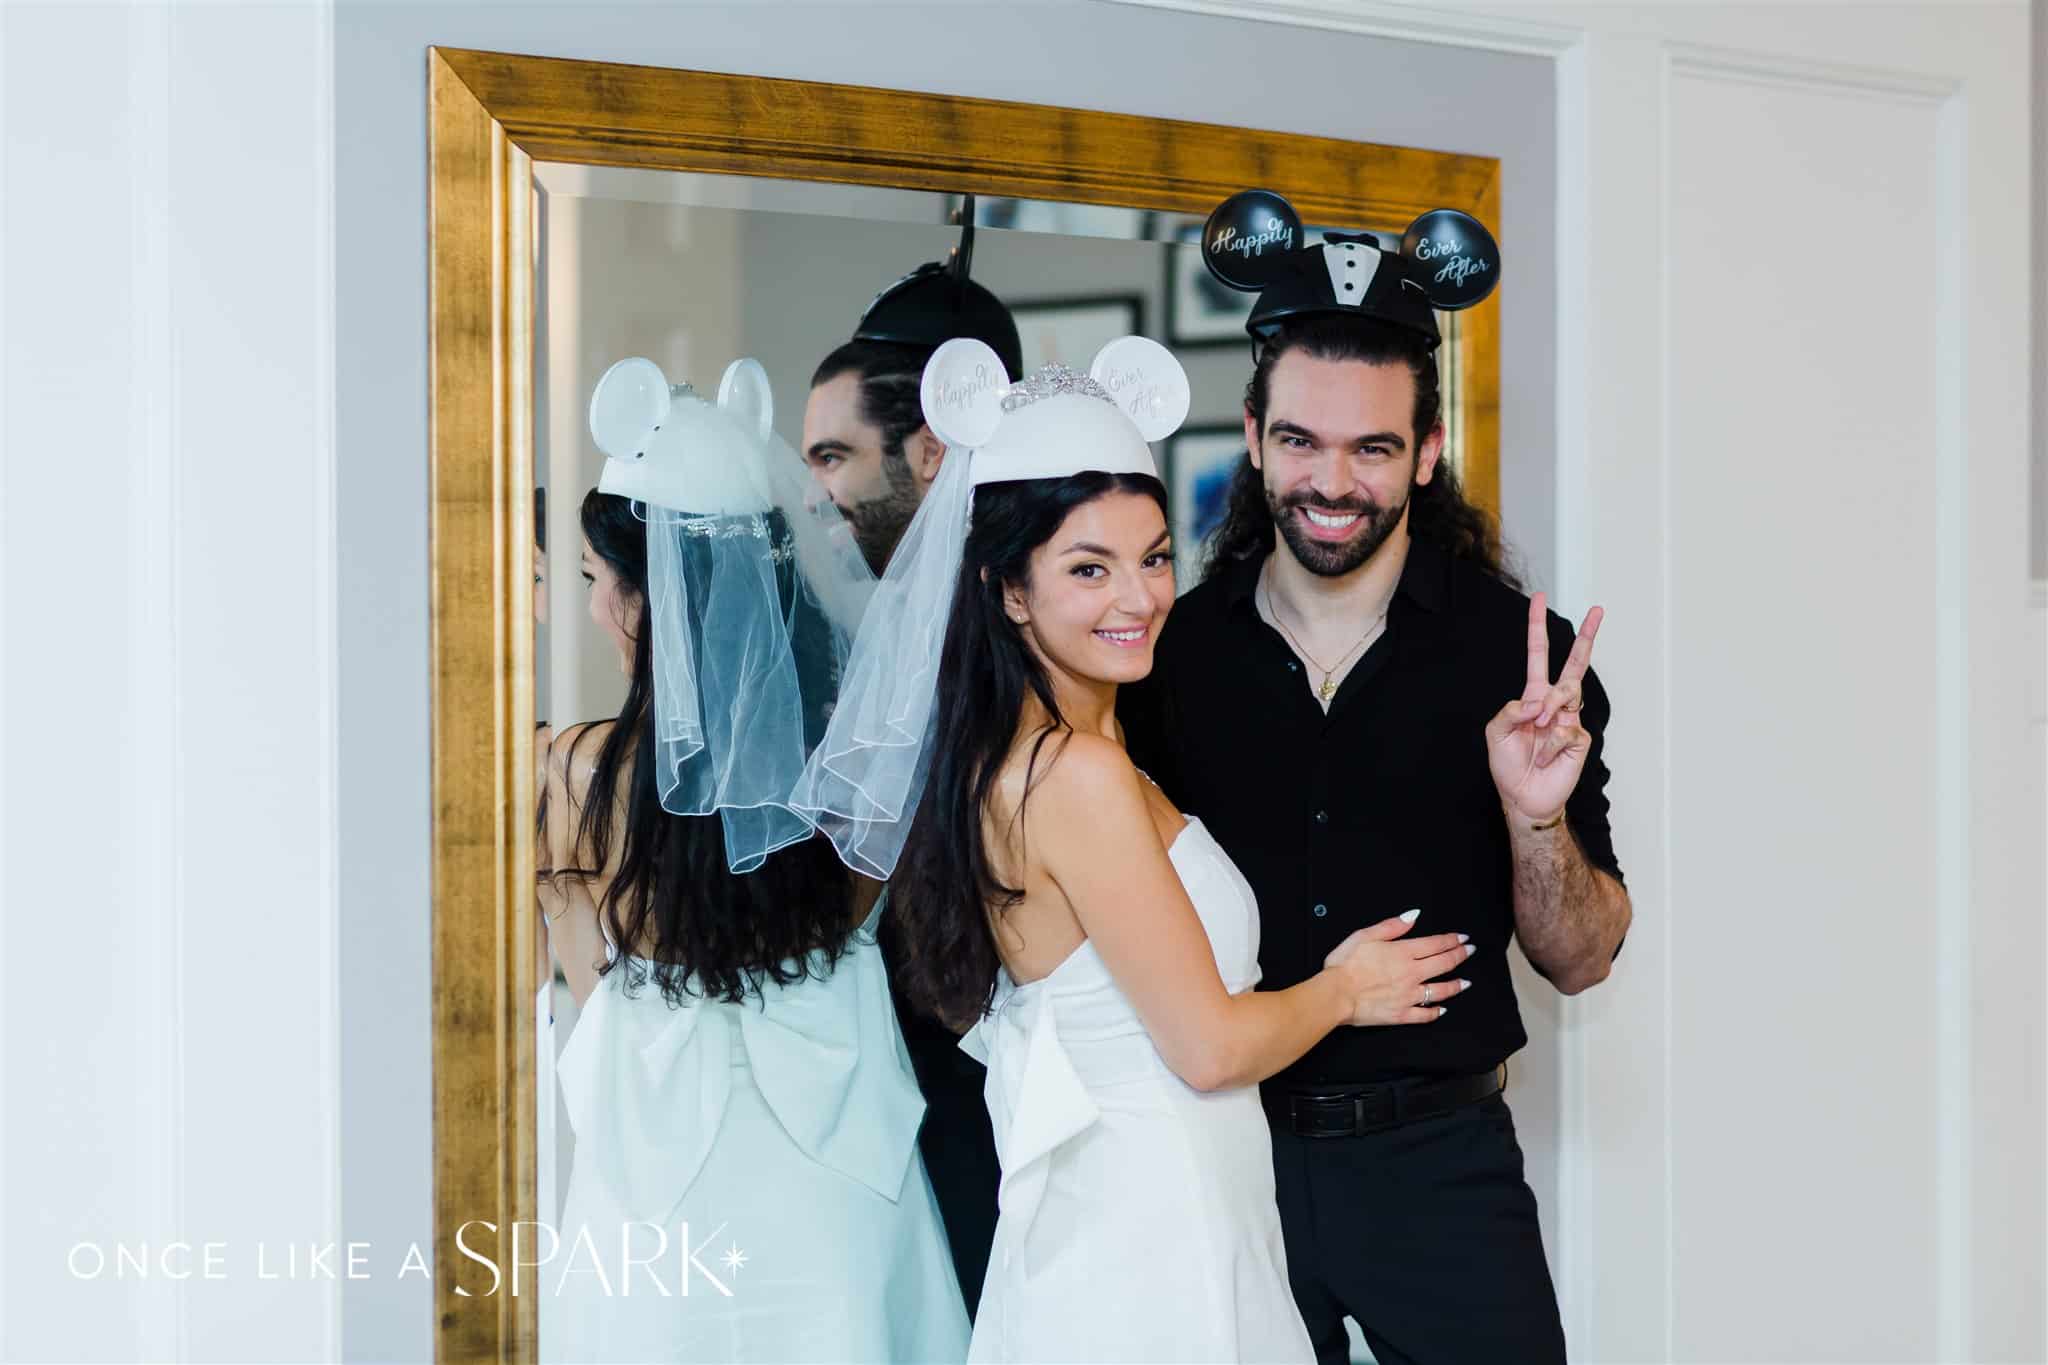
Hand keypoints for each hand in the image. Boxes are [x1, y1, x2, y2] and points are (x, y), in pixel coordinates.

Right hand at [1322, 910, 1474, 1025]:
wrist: (1336, 994)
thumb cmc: (1345, 964)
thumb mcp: (1364, 935)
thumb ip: (1392, 926)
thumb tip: (1413, 915)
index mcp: (1403, 952)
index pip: (1436, 944)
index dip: (1452, 939)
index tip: (1463, 937)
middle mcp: (1411, 974)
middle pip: (1444, 964)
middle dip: (1461, 956)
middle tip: (1471, 952)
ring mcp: (1409, 995)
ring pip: (1441, 990)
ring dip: (1457, 985)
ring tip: (1466, 982)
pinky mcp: (1401, 1014)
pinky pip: (1425, 1015)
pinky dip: (1436, 1012)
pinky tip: (1442, 1010)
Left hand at [1487, 593, 1602, 826]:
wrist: (1523, 797)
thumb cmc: (1508, 765)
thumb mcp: (1495, 733)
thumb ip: (1510, 711)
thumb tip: (1537, 702)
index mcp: (1532, 696)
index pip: (1537, 656)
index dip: (1536, 628)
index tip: (1539, 599)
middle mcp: (1554, 703)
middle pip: (1574, 663)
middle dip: (1587, 636)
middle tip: (1598, 610)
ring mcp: (1570, 719)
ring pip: (1567, 692)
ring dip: (1548, 708)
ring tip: (1536, 729)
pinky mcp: (1580, 738)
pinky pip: (1567, 728)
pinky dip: (1550, 744)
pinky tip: (1545, 756)